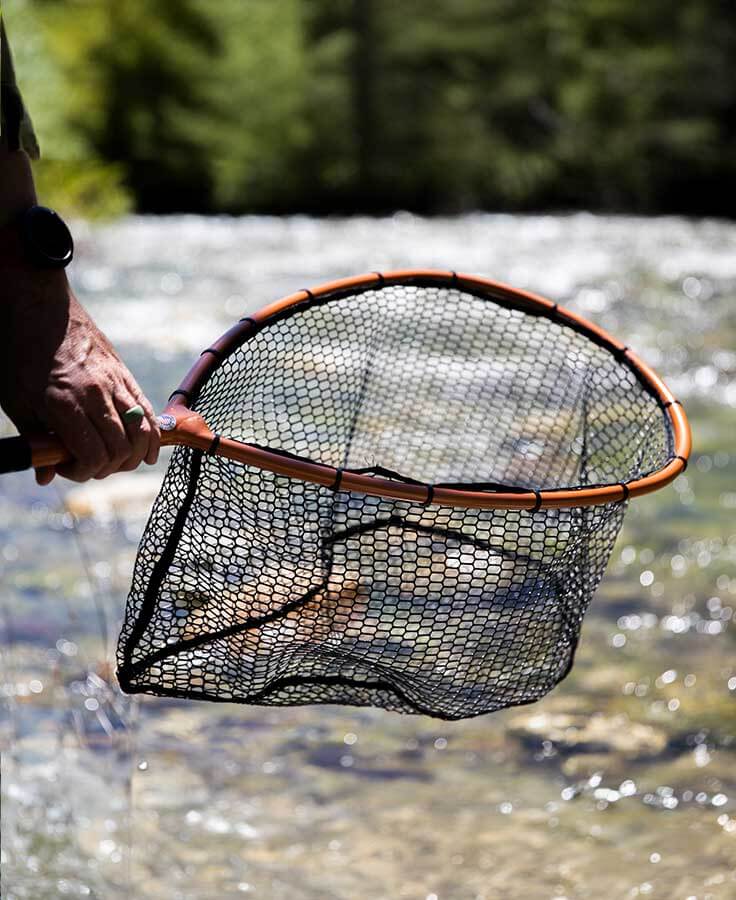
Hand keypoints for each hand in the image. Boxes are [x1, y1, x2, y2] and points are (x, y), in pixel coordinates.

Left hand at [0, 266, 159, 483]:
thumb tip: (45, 476)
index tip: (64, 466)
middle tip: (86, 463)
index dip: (82, 473)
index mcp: (65, 403)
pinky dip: (151, 436)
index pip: (94, 457)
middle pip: (120, 450)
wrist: (38, 307)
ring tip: (116, 460)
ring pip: (141, 434)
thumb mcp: (16, 401)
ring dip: (132, 456)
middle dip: (106, 468)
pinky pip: (147, 412)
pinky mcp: (124, 374)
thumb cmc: (20, 353)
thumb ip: (34, 441)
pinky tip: (146, 451)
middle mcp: (95, 394)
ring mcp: (115, 383)